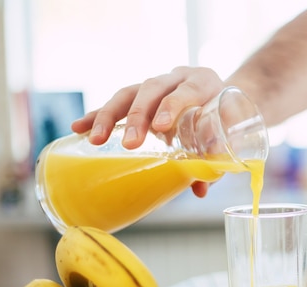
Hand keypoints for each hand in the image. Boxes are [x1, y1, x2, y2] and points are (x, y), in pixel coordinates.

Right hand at [71, 66, 224, 148]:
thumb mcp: (227, 136)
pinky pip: (116, 103)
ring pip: (129, 93)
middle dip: (138, 116)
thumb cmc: (226, 120)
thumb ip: (215, 159)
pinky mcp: (139, 96)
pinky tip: (78, 128)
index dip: (171, 106)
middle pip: (151, 90)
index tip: (160, 127)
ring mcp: (156, 84)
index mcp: (202, 82)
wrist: (224, 99)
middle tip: (130, 143)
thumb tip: (200, 189)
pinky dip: (97, 114)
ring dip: (109, 116)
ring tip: (94, 138)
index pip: (185, 90)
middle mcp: (176, 78)